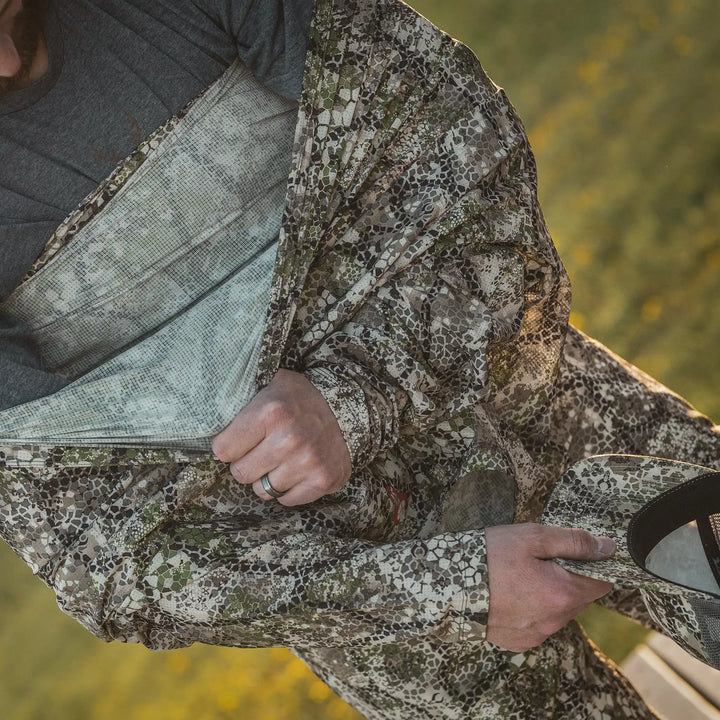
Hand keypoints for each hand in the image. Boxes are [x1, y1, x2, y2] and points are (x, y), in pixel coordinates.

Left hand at [212, 368, 351, 505]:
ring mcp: (308, 463)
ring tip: (281, 459)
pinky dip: (288, 488)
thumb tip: (205, 418)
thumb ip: (242, 400)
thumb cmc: (301, 397)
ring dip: (268, 477)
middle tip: (261, 450)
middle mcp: (289, 440)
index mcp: (271, 413)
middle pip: (240, 474)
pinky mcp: (322, 480)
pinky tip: (296, 469)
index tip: (239, 441)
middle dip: (247, 463)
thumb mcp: (272, 384)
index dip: (229, 446)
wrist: (349, 407)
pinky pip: (286, 500)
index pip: (223, 450)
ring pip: (262, 491)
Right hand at [485, 523, 614, 651]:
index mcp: (563, 593)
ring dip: (550, 596)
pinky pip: (539, 625)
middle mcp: (555, 620)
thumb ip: (573, 541)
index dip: (592, 565)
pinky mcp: (520, 642)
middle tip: (538, 561)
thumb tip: (608, 547)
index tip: (573, 553)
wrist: (449, 585)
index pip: (602, 582)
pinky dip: (532, 610)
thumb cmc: (490, 555)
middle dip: (568, 579)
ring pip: (559, 612)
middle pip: (579, 598)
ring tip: (520, 578)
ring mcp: (537, 635)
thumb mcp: (532, 537)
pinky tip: (510, 596)